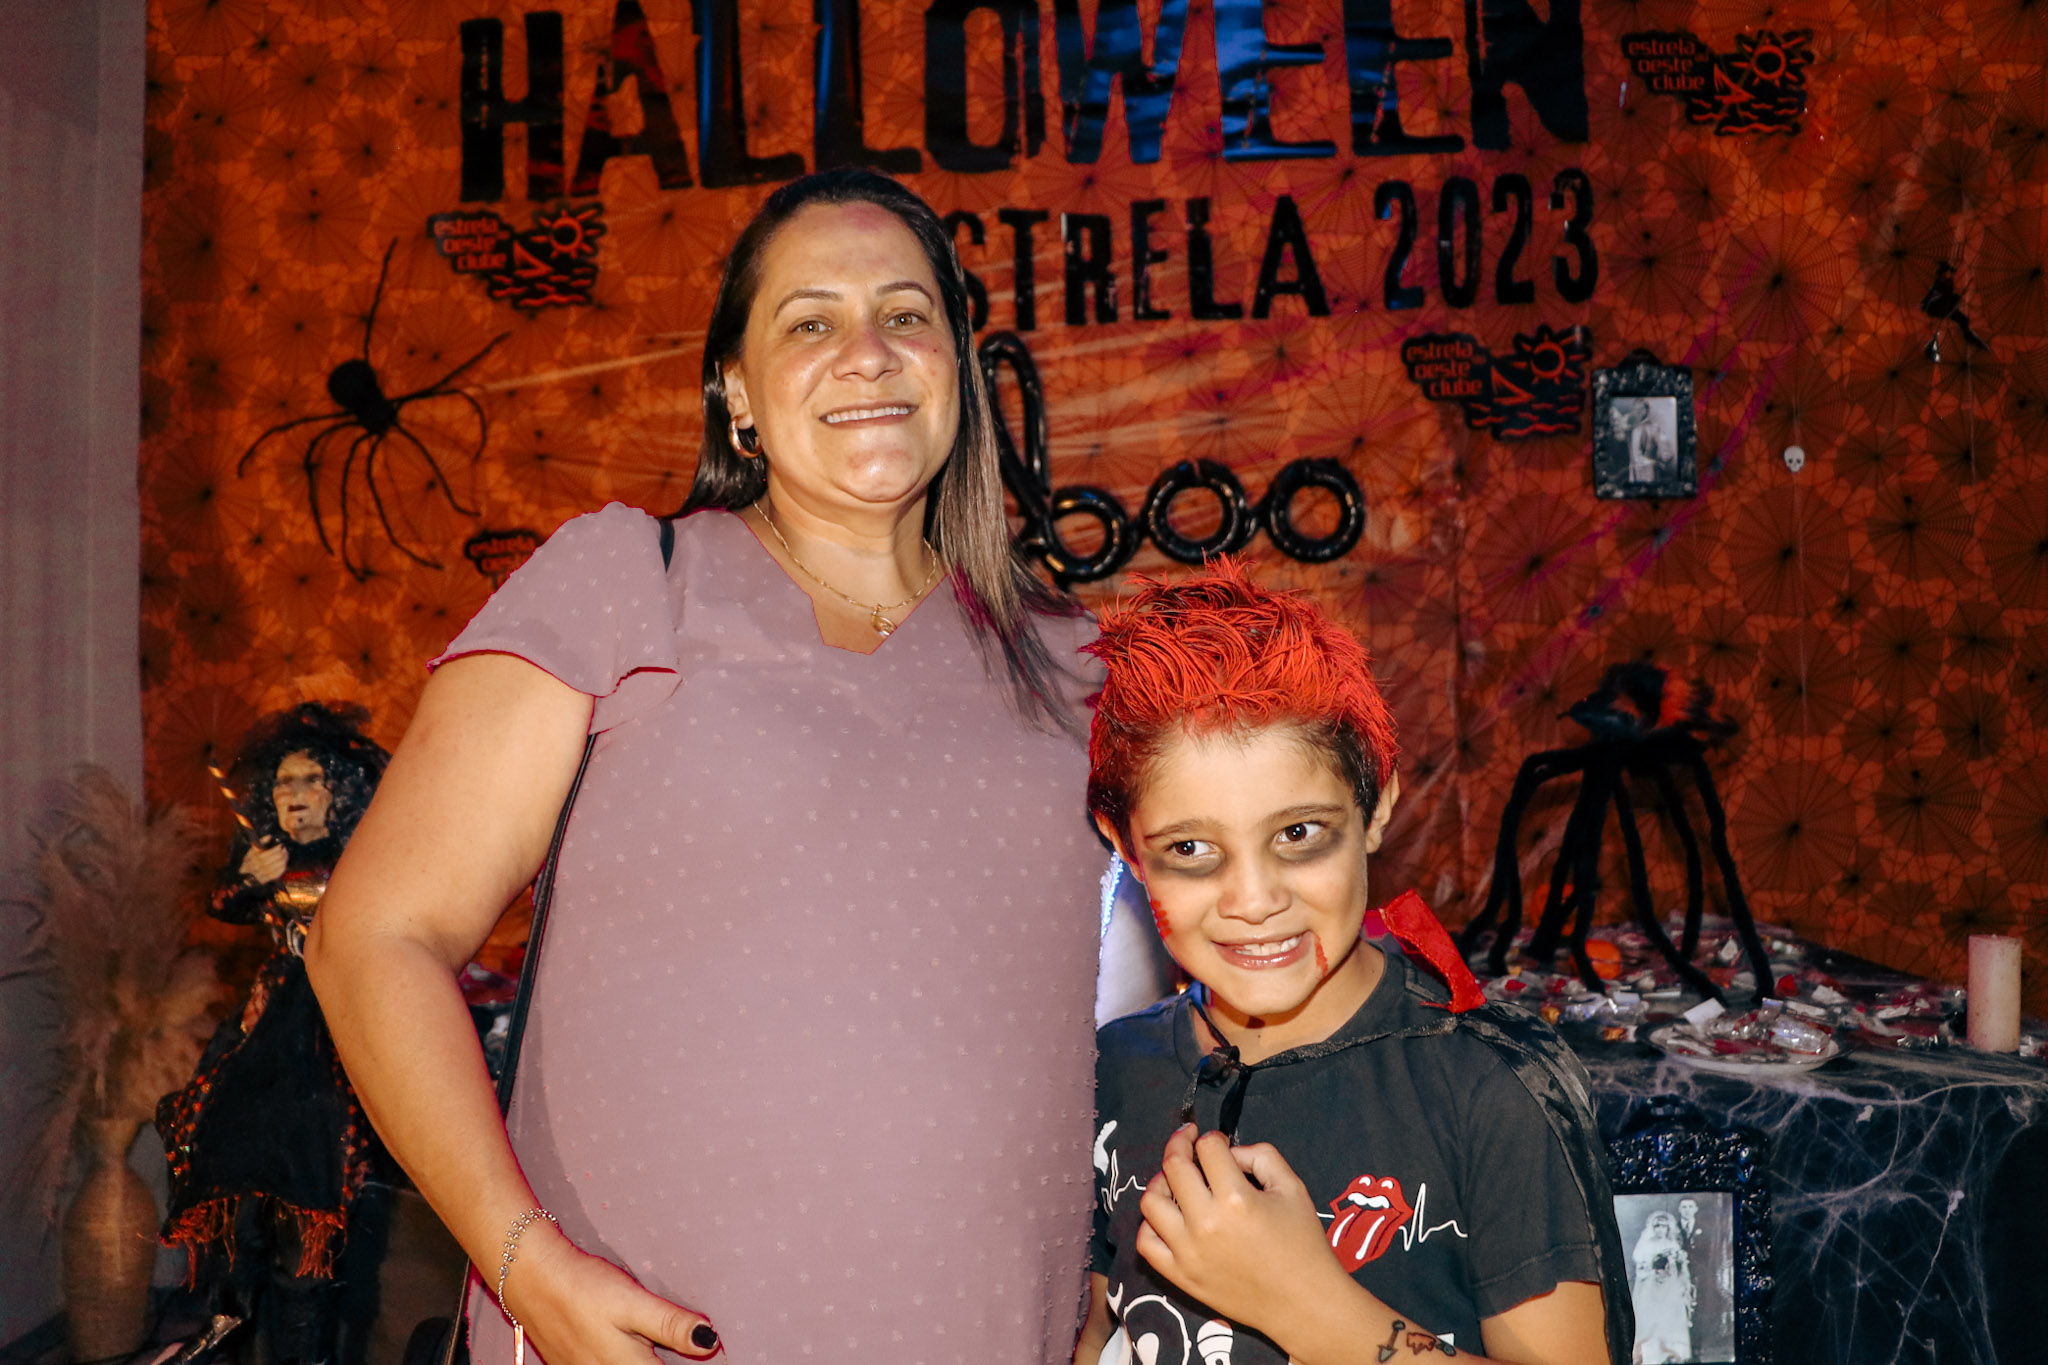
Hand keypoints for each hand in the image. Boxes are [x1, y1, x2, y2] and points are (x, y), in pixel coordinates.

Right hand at [240, 841, 288, 884]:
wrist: (246, 875)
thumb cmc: (251, 859)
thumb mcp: (253, 850)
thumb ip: (261, 842)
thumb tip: (269, 836)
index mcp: (251, 858)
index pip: (265, 854)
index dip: (275, 850)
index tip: (280, 845)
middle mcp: (255, 867)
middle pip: (271, 860)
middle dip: (280, 854)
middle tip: (284, 849)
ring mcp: (259, 874)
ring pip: (275, 867)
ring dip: (283, 860)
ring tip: (286, 855)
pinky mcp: (265, 880)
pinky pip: (276, 874)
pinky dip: (282, 868)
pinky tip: (284, 863)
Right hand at [502, 1223, 720, 1363]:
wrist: (531, 1277)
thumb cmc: (584, 1286)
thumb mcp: (633, 1302)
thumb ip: (670, 1325)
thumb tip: (709, 1342)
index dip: (689, 1361)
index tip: (707, 1352)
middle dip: (664, 1359)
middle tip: (686, 1345)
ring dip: (643, 1359)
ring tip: (651, 1347)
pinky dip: (621, 1358)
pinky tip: (624, 1348)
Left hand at [1134, 1126, 1348, 1339]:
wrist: (1303, 1304)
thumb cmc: (1303, 1244)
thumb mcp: (1293, 1188)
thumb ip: (1260, 1156)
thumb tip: (1229, 1152)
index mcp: (1236, 1199)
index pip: (1207, 1148)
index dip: (1212, 1137)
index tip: (1217, 1142)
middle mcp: (1206, 1223)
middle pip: (1174, 1166)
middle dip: (1180, 1144)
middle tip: (1189, 1142)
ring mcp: (1188, 1252)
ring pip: (1151, 1201)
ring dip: (1161, 1182)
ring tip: (1176, 1181)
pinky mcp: (1180, 1276)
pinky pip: (1146, 1243)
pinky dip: (1151, 1224)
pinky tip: (1169, 1217)